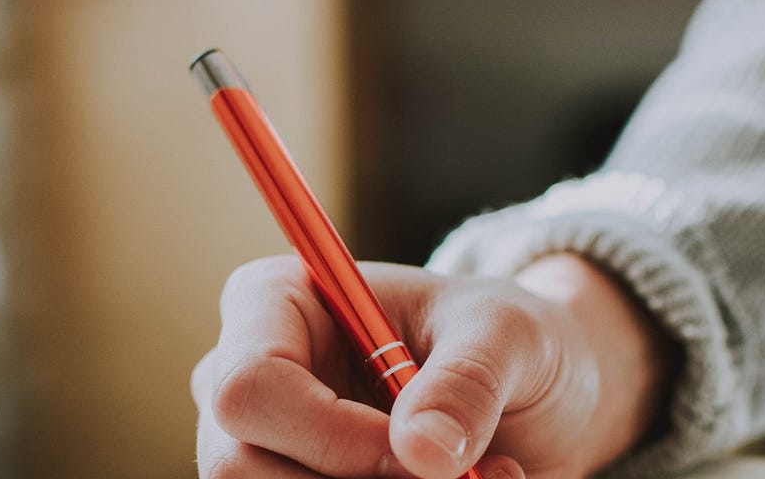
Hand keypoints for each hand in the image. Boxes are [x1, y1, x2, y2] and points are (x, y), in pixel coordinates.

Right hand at [191, 254, 677, 477]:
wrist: (528, 399)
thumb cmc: (502, 341)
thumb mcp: (506, 336)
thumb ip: (467, 381)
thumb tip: (423, 450)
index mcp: (273, 303)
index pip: (249, 386)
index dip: (329, 435)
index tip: (418, 452)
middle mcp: (243, 377)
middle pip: (237, 465)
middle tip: (455, 477)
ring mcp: (255, 447)